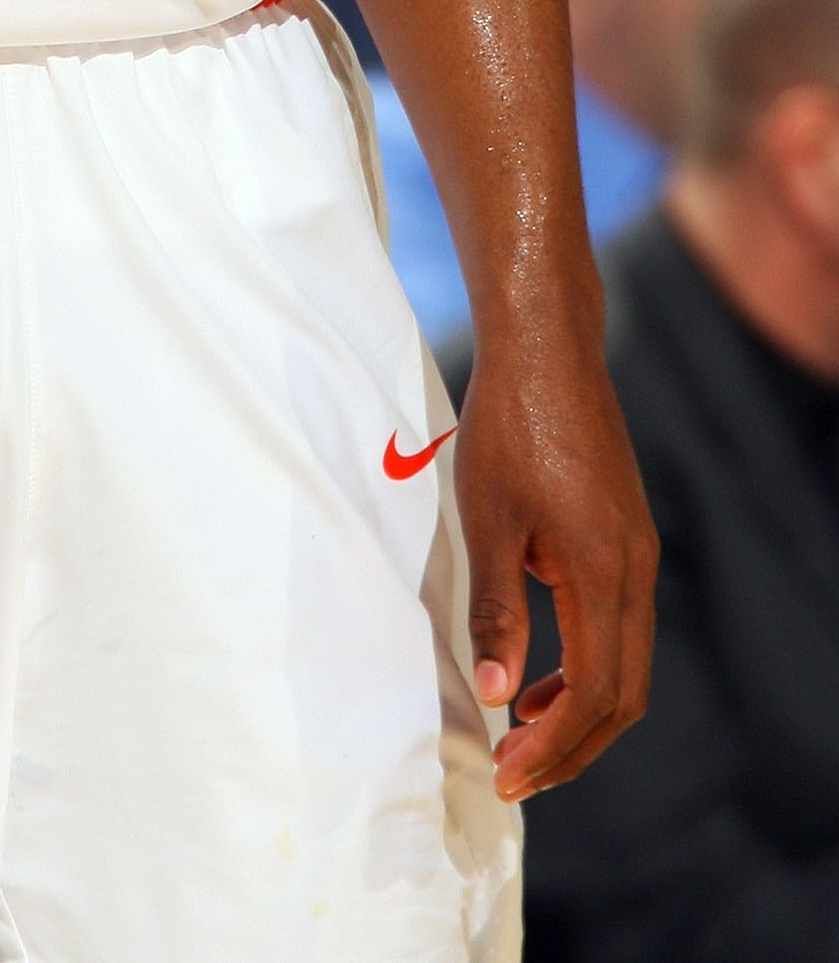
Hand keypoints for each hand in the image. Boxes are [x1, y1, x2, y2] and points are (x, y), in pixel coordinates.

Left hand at [455, 326, 656, 802]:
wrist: (547, 349)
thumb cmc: (509, 424)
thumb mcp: (487, 519)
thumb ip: (497, 610)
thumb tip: (496, 695)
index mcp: (604, 571)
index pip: (593, 693)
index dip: (552, 746)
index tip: (506, 773)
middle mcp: (635, 569)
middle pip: (622, 694)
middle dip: (571, 747)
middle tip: (515, 777)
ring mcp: (637, 552)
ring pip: (627, 664)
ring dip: (581, 710)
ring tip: (522, 734)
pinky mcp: (626, 537)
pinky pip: (621, 627)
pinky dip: (587, 665)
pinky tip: (538, 669)